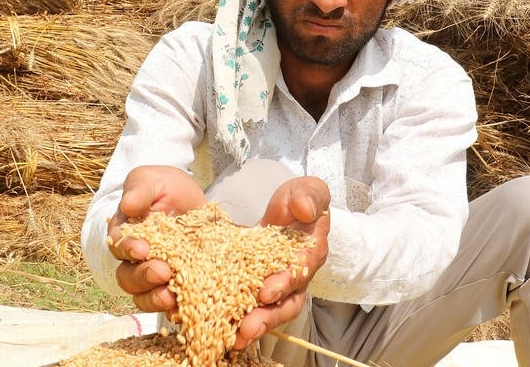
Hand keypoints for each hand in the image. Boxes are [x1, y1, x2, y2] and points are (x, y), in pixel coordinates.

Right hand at [107, 165, 205, 313]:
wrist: (193, 199)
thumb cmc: (166, 187)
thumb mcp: (153, 180)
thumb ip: (140, 189)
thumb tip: (127, 204)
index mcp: (125, 232)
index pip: (118, 245)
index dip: (128, 249)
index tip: (142, 248)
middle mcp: (134, 259)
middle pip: (128, 277)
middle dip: (143, 276)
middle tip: (162, 271)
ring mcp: (155, 274)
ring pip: (143, 296)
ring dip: (154, 298)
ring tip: (171, 296)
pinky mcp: (177, 285)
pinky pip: (170, 304)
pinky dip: (175, 309)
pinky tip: (185, 307)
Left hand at [234, 176, 330, 348]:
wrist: (284, 212)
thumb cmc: (297, 202)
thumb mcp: (306, 190)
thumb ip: (310, 195)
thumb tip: (306, 210)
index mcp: (310, 252)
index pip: (302, 269)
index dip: (286, 282)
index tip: (267, 291)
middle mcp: (297, 276)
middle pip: (287, 302)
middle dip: (268, 316)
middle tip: (249, 326)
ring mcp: (278, 287)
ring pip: (270, 313)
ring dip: (254, 326)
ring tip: (235, 338)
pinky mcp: (257, 290)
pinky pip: (249, 309)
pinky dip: (236, 321)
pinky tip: (218, 330)